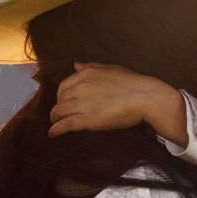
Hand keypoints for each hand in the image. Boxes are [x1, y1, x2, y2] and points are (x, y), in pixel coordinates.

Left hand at [48, 63, 173, 137]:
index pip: (64, 85)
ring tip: (55, 122)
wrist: (144, 96)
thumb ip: (91, 66)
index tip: (63, 100)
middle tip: (61, 113)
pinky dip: (56, 129)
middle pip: (60, 99)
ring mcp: (83, 104)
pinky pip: (66, 124)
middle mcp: (80, 88)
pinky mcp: (88, 120)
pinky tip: (52, 133)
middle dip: (59, 106)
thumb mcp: (110, 68)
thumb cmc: (132, 82)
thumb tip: (75, 64)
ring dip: (55, 118)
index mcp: (86, 74)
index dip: (61, 95)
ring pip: (60, 112)